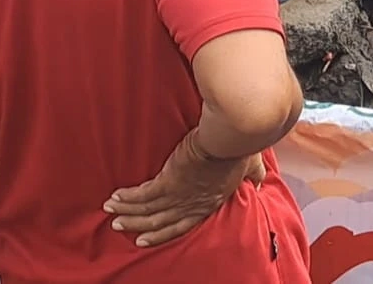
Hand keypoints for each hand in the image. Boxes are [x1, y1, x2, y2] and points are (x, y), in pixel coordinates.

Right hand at [104, 130, 265, 247]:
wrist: (232, 136)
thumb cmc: (242, 146)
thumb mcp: (250, 166)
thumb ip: (254, 176)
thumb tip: (260, 182)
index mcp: (212, 201)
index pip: (185, 223)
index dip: (165, 232)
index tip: (149, 237)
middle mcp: (194, 203)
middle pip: (162, 221)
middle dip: (140, 226)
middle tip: (121, 228)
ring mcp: (181, 195)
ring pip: (149, 211)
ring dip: (128, 213)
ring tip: (112, 213)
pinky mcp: (169, 182)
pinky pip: (143, 195)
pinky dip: (128, 198)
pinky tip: (115, 198)